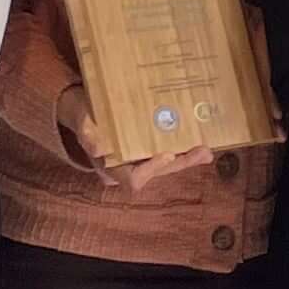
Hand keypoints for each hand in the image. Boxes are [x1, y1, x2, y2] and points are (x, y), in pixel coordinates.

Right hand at [57, 84, 191, 194]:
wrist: (86, 109)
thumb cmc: (83, 116)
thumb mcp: (81, 121)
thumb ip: (87, 133)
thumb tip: (96, 148)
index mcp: (111, 169)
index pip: (134, 179)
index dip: (152, 170)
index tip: (167, 153)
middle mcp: (129, 169)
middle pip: (159, 172)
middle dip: (182, 163)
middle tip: (203, 152)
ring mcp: (139, 160)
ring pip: (167, 164)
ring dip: (188, 157)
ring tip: (207, 149)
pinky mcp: (149, 149)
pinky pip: (169, 151)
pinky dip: (185, 147)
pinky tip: (201, 137)